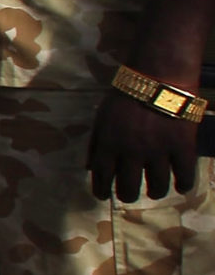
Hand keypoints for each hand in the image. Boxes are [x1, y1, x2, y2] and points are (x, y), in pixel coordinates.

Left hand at [87, 89, 202, 202]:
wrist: (158, 78)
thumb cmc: (126, 95)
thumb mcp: (101, 117)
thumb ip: (95, 143)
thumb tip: (90, 168)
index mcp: (108, 145)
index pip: (102, 177)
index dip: (102, 190)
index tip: (104, 196)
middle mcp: (131, 153)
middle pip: (128, 187)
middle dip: (127, 195)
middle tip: (129, 195)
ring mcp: (158, 152)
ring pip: (157, 186)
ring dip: (155, 192)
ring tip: (155, 192)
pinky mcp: (182, 147)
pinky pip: (184, 174)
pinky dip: (183, 184)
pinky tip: (181, 186)